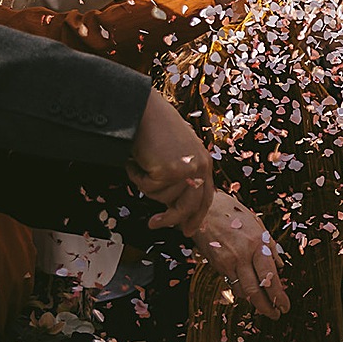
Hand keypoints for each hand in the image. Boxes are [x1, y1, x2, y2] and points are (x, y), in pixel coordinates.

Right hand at [128, 92, 214, 232]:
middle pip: (187, 206)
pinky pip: (146, 186)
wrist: (143, 110)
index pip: (206, 197)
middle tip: (153, 225)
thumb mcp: (176, 154)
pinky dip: (136, 175)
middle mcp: (199, 167)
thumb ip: (181, 176)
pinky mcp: (168, 171)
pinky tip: (136, 159)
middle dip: (170, 219)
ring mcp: (185, 169)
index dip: (196, 216)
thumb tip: (174, 205)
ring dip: (146, 183)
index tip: (188, 231)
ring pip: (161, 197)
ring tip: (143, 163)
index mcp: (204, 162)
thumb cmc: (155, 129)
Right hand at [189, 189, 288, 317]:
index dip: (278, 296)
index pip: (270, 278)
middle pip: (255, 291)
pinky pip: (232, 283)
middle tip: (275, 314)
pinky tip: (249, 293)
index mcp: (257, 245)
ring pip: (242, 290)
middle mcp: (242, 255)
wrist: (205, 208)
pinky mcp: (217, 264)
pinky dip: (242, 291)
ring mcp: (227, 261)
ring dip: (254, 302)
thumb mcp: (258, 226)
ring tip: (265, 307)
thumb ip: (270, 248)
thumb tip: (280, 267)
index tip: (285, 306)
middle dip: (266, 307)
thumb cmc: (234, 214)